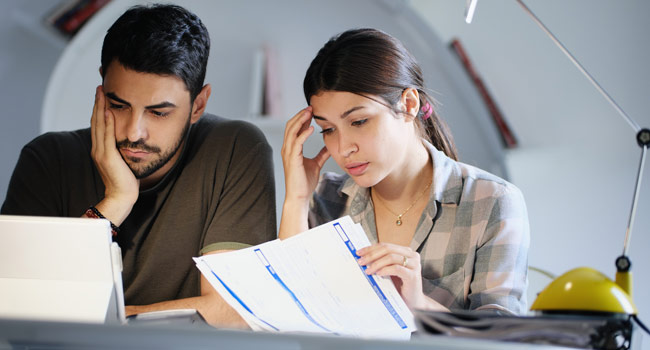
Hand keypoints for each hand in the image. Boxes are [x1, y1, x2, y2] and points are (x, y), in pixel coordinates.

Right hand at [90, 85, 138, 224]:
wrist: (122, 196)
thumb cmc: (126, 180)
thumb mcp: (122, 160)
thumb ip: (120, 148)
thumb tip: (128, 138)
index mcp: (100, 149)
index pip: (98, 124)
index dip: (99, 109)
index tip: (102, 95)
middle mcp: (97, 149)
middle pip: (96, 121)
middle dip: (97, 103)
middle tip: (99, 87)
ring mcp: (100, 152)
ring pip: (99, 125)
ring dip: (100, 108)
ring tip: (101, 93)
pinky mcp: (107, 157)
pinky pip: (107, 136)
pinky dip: (107, 123)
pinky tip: (109, 111)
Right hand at [281, 107, 329, 203]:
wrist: (299, 196)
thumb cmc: (305, 182)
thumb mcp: (316, 164)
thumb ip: (321, 154)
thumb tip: (329, 147)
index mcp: (291, 149)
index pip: (294, 128)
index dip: (302, 118)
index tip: (311, 111)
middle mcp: (287, 149)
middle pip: (290, 126)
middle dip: (300, 115)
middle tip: (311, 107)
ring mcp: (288, 154)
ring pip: (292, 131)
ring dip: (301, 120)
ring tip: (310, 112)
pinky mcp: (292, 159)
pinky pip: (297, 143)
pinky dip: (303, 134)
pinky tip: (311, 128)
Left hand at [357, 243, 434, 309]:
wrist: (413, 302)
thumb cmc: (400, 286)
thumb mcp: (389, 271)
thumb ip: (381, 262)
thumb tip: (363, 257)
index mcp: (405, 251)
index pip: (385, 245)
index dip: (371, 248)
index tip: (359, 253)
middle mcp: (411, 255)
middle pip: (388, 249)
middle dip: (372, 255)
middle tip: (361, 261)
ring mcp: (414, 265)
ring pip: (391, 257)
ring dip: (377, 263)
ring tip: (368, 270)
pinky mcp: (413, 275)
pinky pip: (397, 269)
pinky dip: (385, 270)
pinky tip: (378, 274)